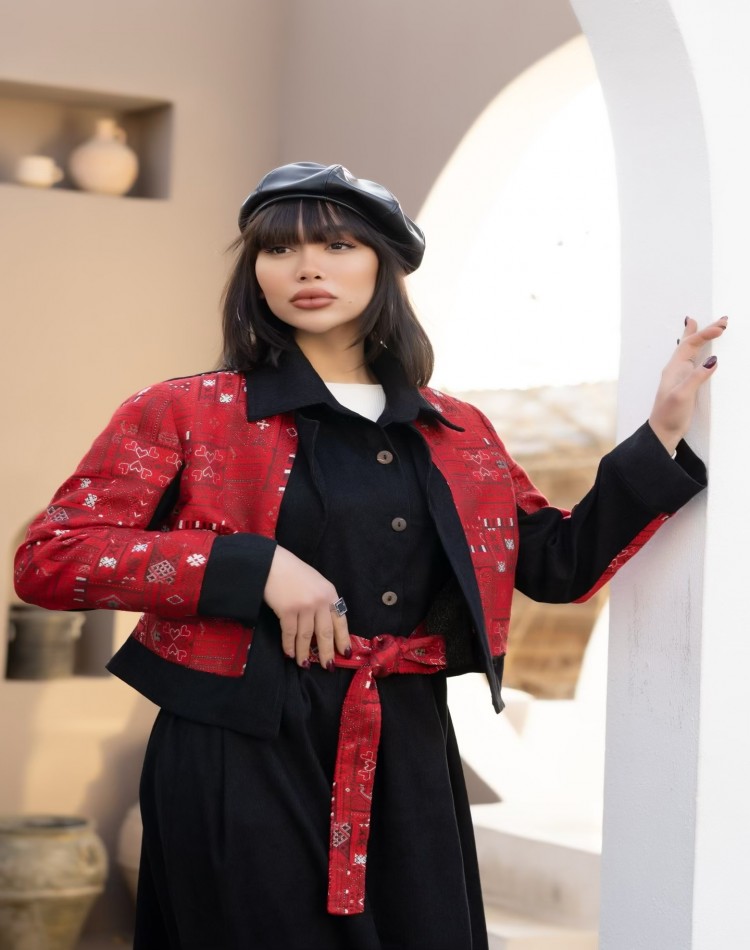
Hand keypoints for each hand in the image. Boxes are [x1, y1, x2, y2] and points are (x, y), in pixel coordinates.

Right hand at [263, 545, 350, 668]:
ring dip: (304, 653)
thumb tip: (324, 628)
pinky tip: (290, 653)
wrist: (273, 563)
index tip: (345, 653)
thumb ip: (323, 602)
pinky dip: (290, 646)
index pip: (341, 621)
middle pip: (326, 633)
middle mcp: (320, 601)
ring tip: (304, 664)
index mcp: (330, 593)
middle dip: (326, 652)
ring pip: (306, 636)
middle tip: (327, 667)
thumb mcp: (316, 583)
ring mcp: (304, 606)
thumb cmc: (294, 573)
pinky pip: (290, 634)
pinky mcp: (287, 610)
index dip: (343, 639)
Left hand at [648, 316, 727, 453]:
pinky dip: (696, 351)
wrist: (662, 432)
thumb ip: (696, 378)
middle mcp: (676, 369)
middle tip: (721, 320)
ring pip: (688, 350)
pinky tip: (698, 352)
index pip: (691, 344)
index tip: (722, 327)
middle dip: (703, 329)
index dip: (706, 333)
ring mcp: (680, 376)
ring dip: (697, 336)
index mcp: (674, 368)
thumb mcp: (682, 396)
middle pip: (690, 343)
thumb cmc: (669, 415)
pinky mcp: (684, 384)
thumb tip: (712, 360)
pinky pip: (691, 361)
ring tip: (696, 323)